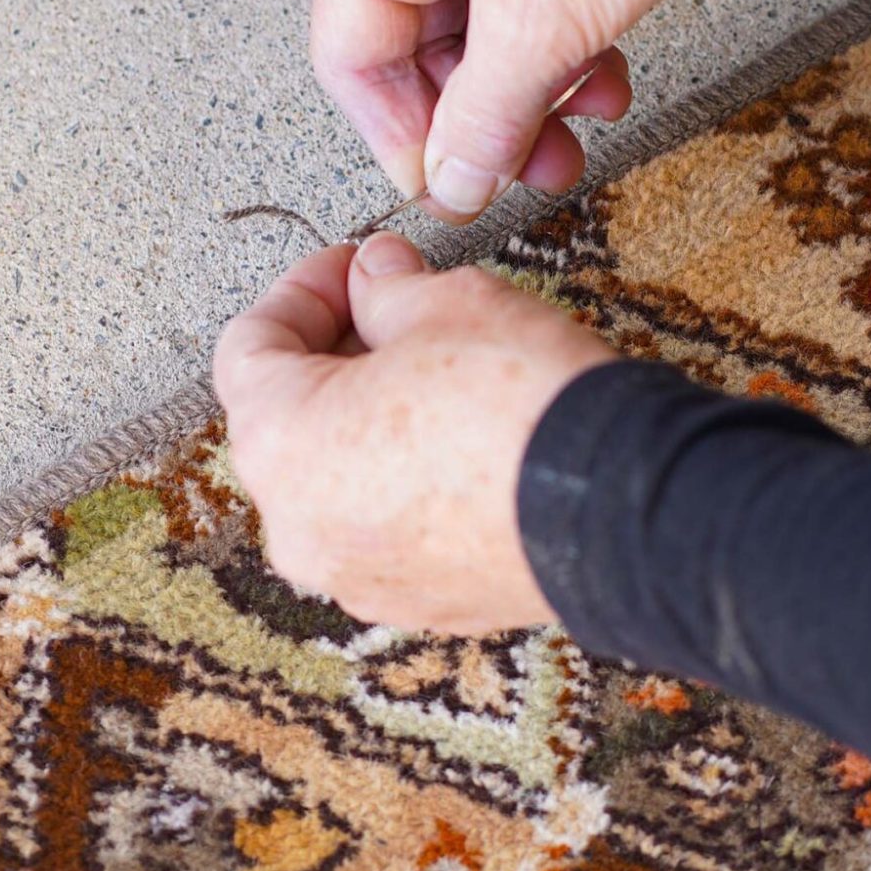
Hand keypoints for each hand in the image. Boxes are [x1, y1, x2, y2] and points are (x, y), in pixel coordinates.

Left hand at [212, 233, 614, 633]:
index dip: (301, 289)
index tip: (351, 266)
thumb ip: (389, 287)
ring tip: (439, 373)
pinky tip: (465, 443)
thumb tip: (375, 275)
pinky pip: (388, 531)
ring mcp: (358, 577)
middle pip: (287, 420)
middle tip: (396, 309)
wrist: (622, 507)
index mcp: (281, 444)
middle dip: (336, 355)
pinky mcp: (420, 604)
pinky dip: (407, 484)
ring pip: (337, 482)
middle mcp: (300, 528)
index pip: (247, 347)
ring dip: (370, 422)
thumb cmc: (524, 404)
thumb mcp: (450, 304)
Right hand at [312, 0, 783, 220]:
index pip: (352, 51)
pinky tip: (603, 90)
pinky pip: (525, 24)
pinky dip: (559, 66)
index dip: (396, 133)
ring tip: (569, 146)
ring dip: (527, 104)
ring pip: (479, 47)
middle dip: (477, 123)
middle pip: (418, 55)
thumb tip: (452, 184)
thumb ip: (483, 121)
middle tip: (517, 176)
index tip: (441, 187)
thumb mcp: (537, 28)